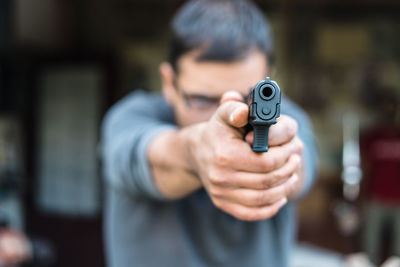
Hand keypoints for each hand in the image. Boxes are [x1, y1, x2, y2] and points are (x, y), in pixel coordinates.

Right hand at [186, 91, 302, 220]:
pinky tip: (280, 197)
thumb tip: (244, 112)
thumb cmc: (217, 130)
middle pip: (267, 181)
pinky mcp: (221, 203)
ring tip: (291, 176)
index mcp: (225, 154)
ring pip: (262, 199)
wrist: (196, 151)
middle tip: (296, 160)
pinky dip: (270, 208)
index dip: (285, 156)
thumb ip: (235, 108)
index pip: (266, 161)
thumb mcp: (224, 114)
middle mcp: (221, 177)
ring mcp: (220, 193)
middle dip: (288, 170)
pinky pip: (250, 213)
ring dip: (283, 189)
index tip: (295, 148)